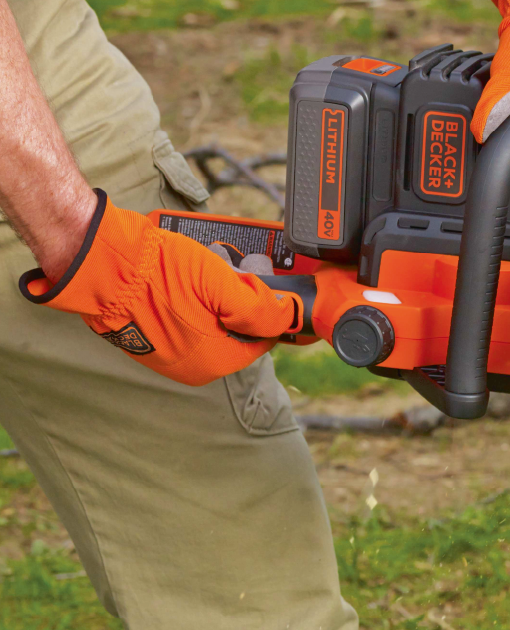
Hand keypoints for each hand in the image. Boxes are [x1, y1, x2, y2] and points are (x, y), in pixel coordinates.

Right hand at [19, 191, 303, 385]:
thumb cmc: (159, 274)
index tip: (261, 279)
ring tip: (209, 263)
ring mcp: (168, 353)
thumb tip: (288, 320)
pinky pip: (187, 317)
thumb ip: (258, 308)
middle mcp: (192, 366)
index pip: (262, 337)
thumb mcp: (221, 285)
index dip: (266, 306)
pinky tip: (188, 271)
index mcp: (215, 361)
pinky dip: (193, 295)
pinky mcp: (150, 336)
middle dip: (240, 297)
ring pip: (213, 320)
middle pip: (237, 328)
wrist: (101, 264)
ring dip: (217, 293)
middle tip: (233, 267)